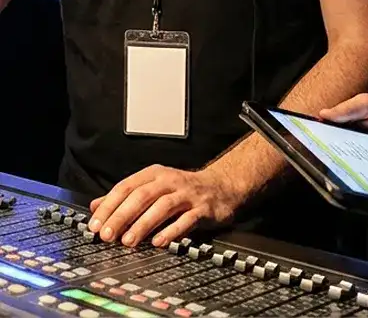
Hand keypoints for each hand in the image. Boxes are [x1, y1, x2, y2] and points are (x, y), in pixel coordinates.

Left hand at [88, 163, 242, 248]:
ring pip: (163, 206)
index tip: (95, 225)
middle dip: (122, 216)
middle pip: (142, 196)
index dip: (109, 206)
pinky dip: (172, 230)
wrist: (222, 186)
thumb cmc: (183, 189)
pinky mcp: (202, 208)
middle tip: (107, 235)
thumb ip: (125, 196)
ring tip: (128, 241)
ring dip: (143, 224)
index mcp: (155, 175)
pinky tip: (159, 242)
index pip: (126, 187)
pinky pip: (186, 219)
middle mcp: (171, 181)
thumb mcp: (153, 186)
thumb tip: (95, 206)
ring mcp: (188, 194)